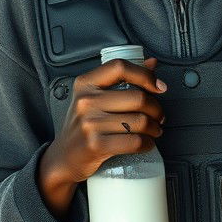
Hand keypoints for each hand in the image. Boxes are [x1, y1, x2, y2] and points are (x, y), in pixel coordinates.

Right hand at [38, 57, 165, 216]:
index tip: (159, 86)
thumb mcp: (95, 98)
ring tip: (153, 130)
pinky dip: (147, 143)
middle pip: (138, 97)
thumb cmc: (83, 125)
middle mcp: (85, 101)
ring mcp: (89, 123)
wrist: (63, 158)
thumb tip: (151, 63)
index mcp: (85, 84)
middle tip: (158, 116)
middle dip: (157, 109)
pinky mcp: (95, 145)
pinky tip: (146, 143)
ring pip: (140, 121)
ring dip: (154, 128)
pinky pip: (134, 141)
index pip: (120, 67)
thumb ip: (122, 79)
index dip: (145, 75)